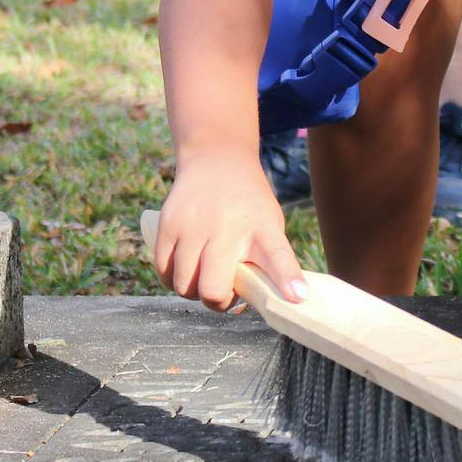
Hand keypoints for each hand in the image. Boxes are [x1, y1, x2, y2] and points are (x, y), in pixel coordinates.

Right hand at [153, 154, 308, 310]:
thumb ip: (266, 261)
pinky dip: (173, 279)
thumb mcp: (268, 224)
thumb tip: (270, 302)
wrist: (217, 159)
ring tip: (205, 276)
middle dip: (218, 301)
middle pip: (213, 288)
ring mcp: (193, 225)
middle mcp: (227, 226)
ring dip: (194, 291)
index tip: (297, 298)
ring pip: (184, 285)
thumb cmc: (248, 206)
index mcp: (262, 228)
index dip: (287, 279)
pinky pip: (163, 271)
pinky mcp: (167, 224)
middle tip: (225, 292)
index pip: (278, 256)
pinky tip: (186, 269)